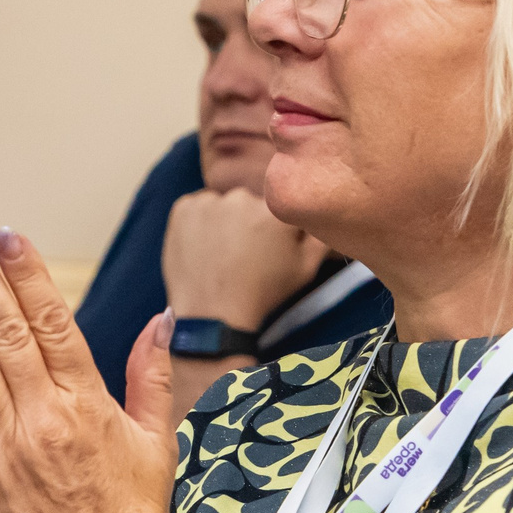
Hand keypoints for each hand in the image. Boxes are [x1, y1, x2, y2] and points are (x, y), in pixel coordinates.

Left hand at [161, 188, 326, 329]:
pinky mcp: (184, 208)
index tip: (267, 248)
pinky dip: (199, 223)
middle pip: (250, 203)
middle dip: (249, 222)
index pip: (280, 205)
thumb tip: (328, 213)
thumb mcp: (305, 270)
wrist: (212, 315)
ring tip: (222, 254)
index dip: (274, 228)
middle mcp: (243, 197)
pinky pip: (197, 208)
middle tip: (244, 254)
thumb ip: (323, 235)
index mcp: (276, 209)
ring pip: (222, 204)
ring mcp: (210, 200)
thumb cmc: (263, 294)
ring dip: (223, 221)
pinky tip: (203, 248)